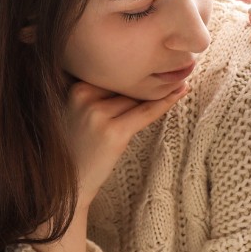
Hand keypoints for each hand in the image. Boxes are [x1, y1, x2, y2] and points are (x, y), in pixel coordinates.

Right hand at [62, 80, 189, 206]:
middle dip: (139, 91)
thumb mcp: (79, 113)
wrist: (69, 185)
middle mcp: (82, 96)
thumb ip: (100, 93)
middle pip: (125, 85)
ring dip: (148, 99)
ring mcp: (97, 114)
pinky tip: (181, 91)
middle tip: (146, 93)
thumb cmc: (77, 147)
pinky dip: (165, 102)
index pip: (114, 75)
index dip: (131, 79)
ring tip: (153, 104)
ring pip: (136, 98)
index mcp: (73, 88)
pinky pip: (146, 112)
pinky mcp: (114, 133)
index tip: (153, 65)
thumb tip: (142, 72)